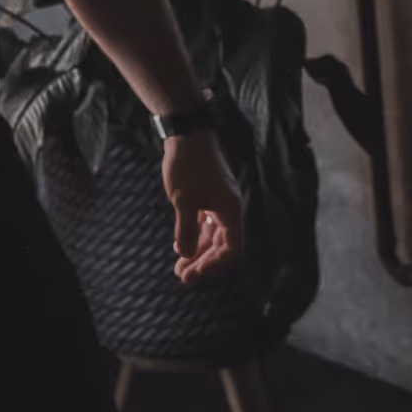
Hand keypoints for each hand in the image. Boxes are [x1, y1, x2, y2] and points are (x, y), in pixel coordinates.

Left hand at [162, 130, 242, 283]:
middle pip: (221, 245)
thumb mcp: (183, 202)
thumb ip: (185, 230)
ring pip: (213, 235)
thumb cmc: (188, 166)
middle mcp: (231, 209)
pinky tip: (181, 246)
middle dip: (202, 262)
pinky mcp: (211, 196)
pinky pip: (207, 224)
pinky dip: (196, 235)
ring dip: (197, 250)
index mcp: (232, 211)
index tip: (193, 274)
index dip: (212, 264)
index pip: (230, 249)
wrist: (186, 135)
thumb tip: (186, 255)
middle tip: (182, 276)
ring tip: (179, 266)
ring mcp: (221, 203)